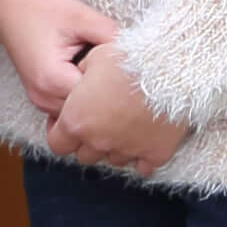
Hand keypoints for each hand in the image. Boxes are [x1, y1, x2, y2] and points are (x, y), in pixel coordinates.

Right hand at [0, 0, 119, 115]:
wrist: (7, 0)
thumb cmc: (39, 5)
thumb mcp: (81, 16)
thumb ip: (112, 37)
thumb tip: (141, 54)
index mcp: (52, 80)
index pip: (99, 100)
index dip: (117, 85)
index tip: (129, 68)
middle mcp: (42, 97)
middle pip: (89, 111)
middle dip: (108, 94)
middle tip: (123, 71)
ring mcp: (39, 99)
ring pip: (80, 111)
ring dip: (95, 96)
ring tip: (105, 70)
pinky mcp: (40, 94)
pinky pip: (69, 105)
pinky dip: (83, 94)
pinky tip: (90, 73)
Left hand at [47, 41, 188, 179]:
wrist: (170, 68)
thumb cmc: (129, 59)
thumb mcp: (94, 58)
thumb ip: (80, 79)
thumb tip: (79, 85)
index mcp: (77, 120)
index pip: (57, 144)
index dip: (60, 133)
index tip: (69, 122)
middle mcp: (98, 141)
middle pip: (84, 155)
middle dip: (88, 141)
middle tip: (100, 121)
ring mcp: (127, 150)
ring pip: (113, 160)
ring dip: (115, 147)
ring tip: (125, 126)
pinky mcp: (155, 154)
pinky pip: (143, 167)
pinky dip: (142, 158)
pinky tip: (145, 141)